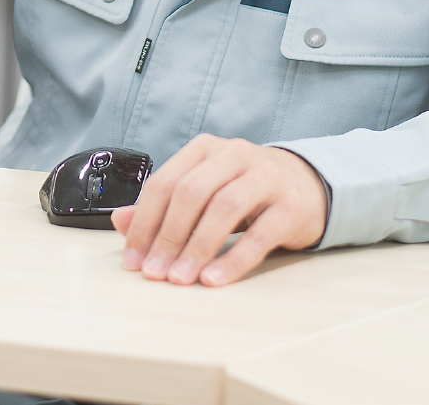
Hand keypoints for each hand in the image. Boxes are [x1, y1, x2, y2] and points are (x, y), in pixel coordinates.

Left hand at [111, 134, 327, 286]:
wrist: (307, 185)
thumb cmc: (245, 189)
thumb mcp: (203, 190)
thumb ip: (163, 206)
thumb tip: (121, 221)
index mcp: (204, 149)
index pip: (165, 182)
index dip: (144, 221)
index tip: (132, 258)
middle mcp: (233, 155)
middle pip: (191, 193)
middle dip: (167, 236)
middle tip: (153, 273)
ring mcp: (264, 178)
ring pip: (223, 209)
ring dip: (196, 248)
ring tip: (179, 279)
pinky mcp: (290, 206)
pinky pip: (260, 235)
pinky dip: (233, 259)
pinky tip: (214, 279)